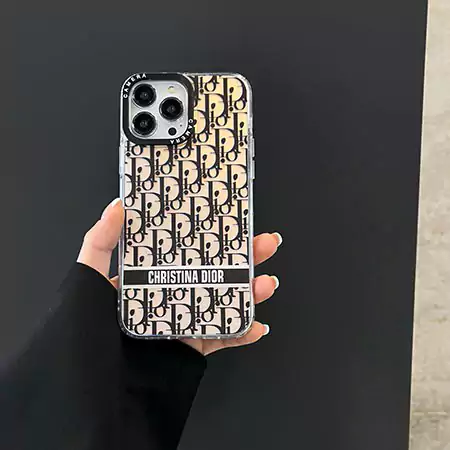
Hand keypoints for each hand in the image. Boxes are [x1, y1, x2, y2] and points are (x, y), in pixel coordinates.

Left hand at [77, 198, 281, 355]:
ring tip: (266, 283)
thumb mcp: (87, 281)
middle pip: (215, 270)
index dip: (210, 231)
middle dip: (245, 256)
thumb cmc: (86, 332)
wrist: (94, 393)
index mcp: (151, 274)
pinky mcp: (192, 348)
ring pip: (226, 301)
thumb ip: (99, 243)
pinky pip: (223, 338)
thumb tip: (116, 206)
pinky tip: (258, 325)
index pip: (186, 246)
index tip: (231, 217)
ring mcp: (185, 321)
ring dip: (251, 291)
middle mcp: (173, 294)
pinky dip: (243, 333)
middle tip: (265, 243)